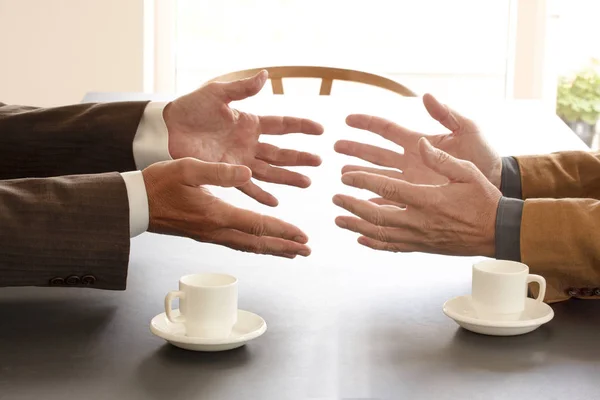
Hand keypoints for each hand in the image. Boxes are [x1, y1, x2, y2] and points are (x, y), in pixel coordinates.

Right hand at [142, 158, 310, 257]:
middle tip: (306, 251)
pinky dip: (255, 245)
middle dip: (284, 247)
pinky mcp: (204, 234)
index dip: (283, 231)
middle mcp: (216, 230)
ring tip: (291, 252)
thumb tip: (247, 172)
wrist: (135, 204)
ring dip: (272, 250)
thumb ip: (218, 171)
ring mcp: (210, 235)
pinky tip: (261, 244)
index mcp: (216, 214)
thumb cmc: (159, 184)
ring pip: (248, 246)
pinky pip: (237, 243)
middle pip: (257, 243)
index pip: (257, 226)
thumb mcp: (187, 168)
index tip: (303, 236)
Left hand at [163, 70, 323, 206]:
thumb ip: (242, 89)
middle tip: (319, 162)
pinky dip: (260, 194)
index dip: (301, 126)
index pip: (282, 125)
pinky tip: (274, 202)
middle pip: (281, 152)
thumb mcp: (218, 93)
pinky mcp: (226, 173)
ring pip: (269, 171)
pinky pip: (246, 186)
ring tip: (306, 183)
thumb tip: (266, 74)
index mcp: (250, 122)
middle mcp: (249, 144)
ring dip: (287, 177)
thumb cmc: (191, 107)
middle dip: (300, 157)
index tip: (320, 130)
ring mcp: (239, 160)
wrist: (167, 128)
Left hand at [333, 138, 500, 256]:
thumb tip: (419, 143)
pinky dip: (373, 243)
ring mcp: (419, 236)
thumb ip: (441, 158)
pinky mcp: (422, 246)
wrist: (498, 232)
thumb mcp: (466, 172)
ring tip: (338, 219)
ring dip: (356, 225)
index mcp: (428, 198)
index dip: (362, 182)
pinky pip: (392, 247)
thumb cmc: (483, 199)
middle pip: (375, 214)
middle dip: (352, 204)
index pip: (386, 189)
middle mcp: (419, 220)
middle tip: (334, 197)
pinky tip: (360, 238)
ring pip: (379, 233)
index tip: (346, 177)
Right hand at [334, 93, 501, 187]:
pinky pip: (390, 200)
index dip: (367, 123)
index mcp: (418, 143)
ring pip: (378, 177)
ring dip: (360, 175)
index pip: (386, 130)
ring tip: (343, 176)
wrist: (496, 182)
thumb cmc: (484, 155)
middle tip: (335, 147)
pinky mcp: (416, 198)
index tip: (347, 120)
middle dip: (355, 149)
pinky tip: (362, 204)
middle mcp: (410, 161)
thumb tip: (427, 96)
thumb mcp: (467, 130)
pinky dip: (375, 202)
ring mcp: (411, 180)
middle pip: (375, 153)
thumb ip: (446, 114)